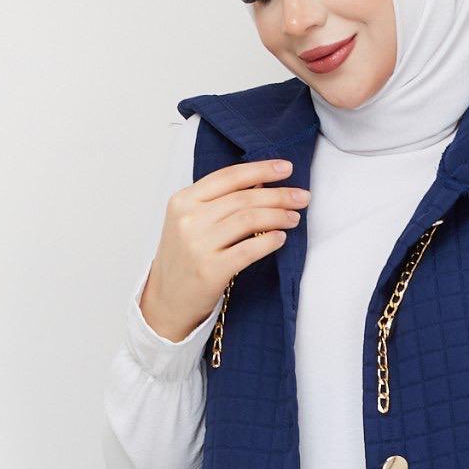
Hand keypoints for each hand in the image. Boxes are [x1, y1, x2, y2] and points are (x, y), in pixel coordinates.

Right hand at [138, 157, 308, 341]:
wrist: (166, 300)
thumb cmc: (184, 258)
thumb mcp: (191, 221)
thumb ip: (219, 201)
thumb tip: (261, 181)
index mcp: (183, 200)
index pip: (229, 177)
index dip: (261, 169)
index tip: (287, 168)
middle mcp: (189, 219)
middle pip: (243, 198)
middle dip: (278, 195)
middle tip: (302, 197)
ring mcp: (198, 245)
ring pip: (248, 220)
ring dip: (278, 216)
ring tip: (295, 217)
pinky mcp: (211, 270)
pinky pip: (248, 250)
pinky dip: (269, 241)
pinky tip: (281, 238)